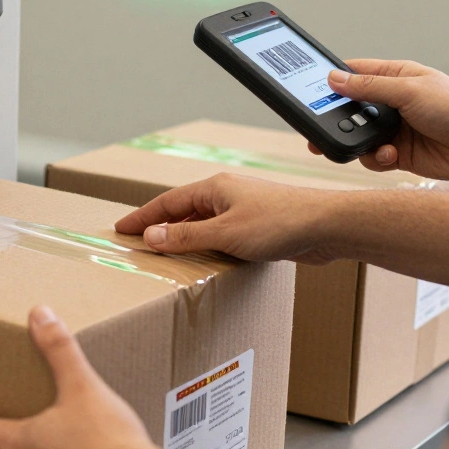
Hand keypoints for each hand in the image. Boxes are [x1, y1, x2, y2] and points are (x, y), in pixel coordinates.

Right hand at [114, 173, 341, 262]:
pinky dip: (206, 246)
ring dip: (184, 238)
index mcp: (214, 188)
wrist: (327, 226)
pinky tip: (204, 260)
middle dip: (160, 226)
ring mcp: (243, 210)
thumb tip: (151, 236)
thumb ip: (186, 237)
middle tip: (137, 242)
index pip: (167, 202)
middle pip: (183, 211)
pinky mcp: (259, 227)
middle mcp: (227, 195)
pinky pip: (222, 235)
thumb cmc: (279, 222)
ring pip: (204, 224)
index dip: (143, 216)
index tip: (122, 228)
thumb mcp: (225, 232)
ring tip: (164, 254)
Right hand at [318, 59, 448, 180]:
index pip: (355, 74)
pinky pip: (372, 157)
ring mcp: (395, 129)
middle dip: (337, 120)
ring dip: (359, 142)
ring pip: (358, 135)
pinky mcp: (399, 154)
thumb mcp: (409, 91)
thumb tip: (334, 79)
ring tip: (372, 144)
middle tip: (319, 130)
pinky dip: (376, 158)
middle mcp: (393, 103)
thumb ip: (368, 87)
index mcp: (396, 78)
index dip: (333, 82)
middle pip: (351, 109)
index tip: (312, 92)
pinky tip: (391, 155)